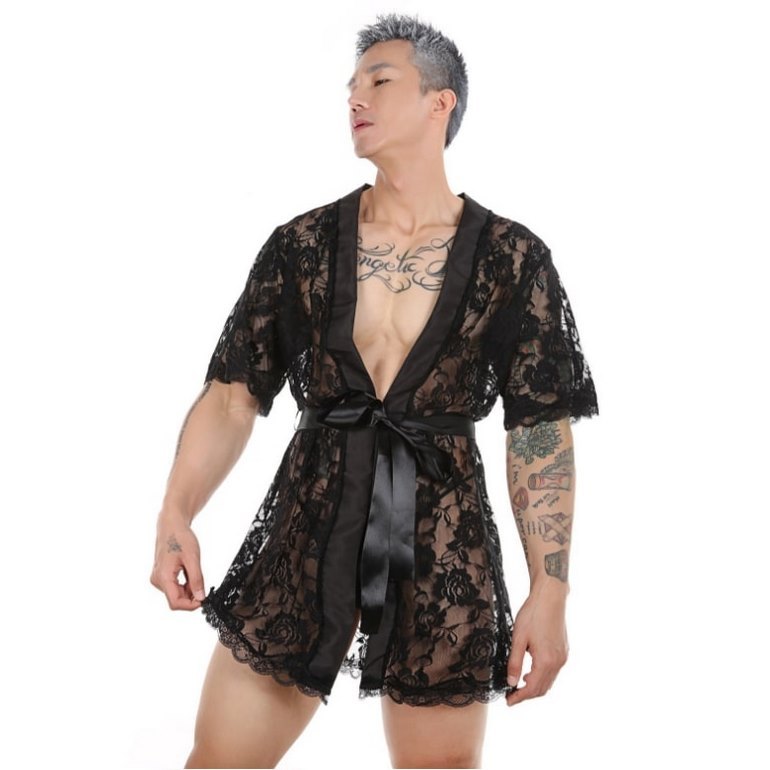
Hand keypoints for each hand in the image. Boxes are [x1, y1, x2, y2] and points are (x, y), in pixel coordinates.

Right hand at [150, 513, 206, 609]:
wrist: (171, 525)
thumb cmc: (181, 538)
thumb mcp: (193, 559)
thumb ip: (196, 580)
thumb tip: (200, 598)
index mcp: (162, 577)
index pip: (175, 603)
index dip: (191, 605)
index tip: (204, 599)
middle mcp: (157, 580)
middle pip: (176, 599)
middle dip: (191, 596)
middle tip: (203, 583)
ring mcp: (158, 578)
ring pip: (175, 594)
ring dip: (189, 589)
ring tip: (195, 572)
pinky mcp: (161, 575)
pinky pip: (174, 587)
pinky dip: (185, 584)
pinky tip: (190, 573)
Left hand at [505, 586, 568, 705]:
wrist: (550, 597)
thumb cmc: (533, 614)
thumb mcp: (518, 638)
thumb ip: (514, 662)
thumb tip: (510, 682)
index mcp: (546, 661)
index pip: (532, 689)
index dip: (519, 697)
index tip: (508, 701)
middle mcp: (558, 662)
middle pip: (542, 689)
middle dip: (526, 695)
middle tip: (511, 696)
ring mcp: (563, 657)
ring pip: (549, 681)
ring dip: (534, 687)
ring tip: (518, 686)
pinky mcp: (564, 651)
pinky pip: (553, 671)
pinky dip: (542, 677)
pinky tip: (530, 672)